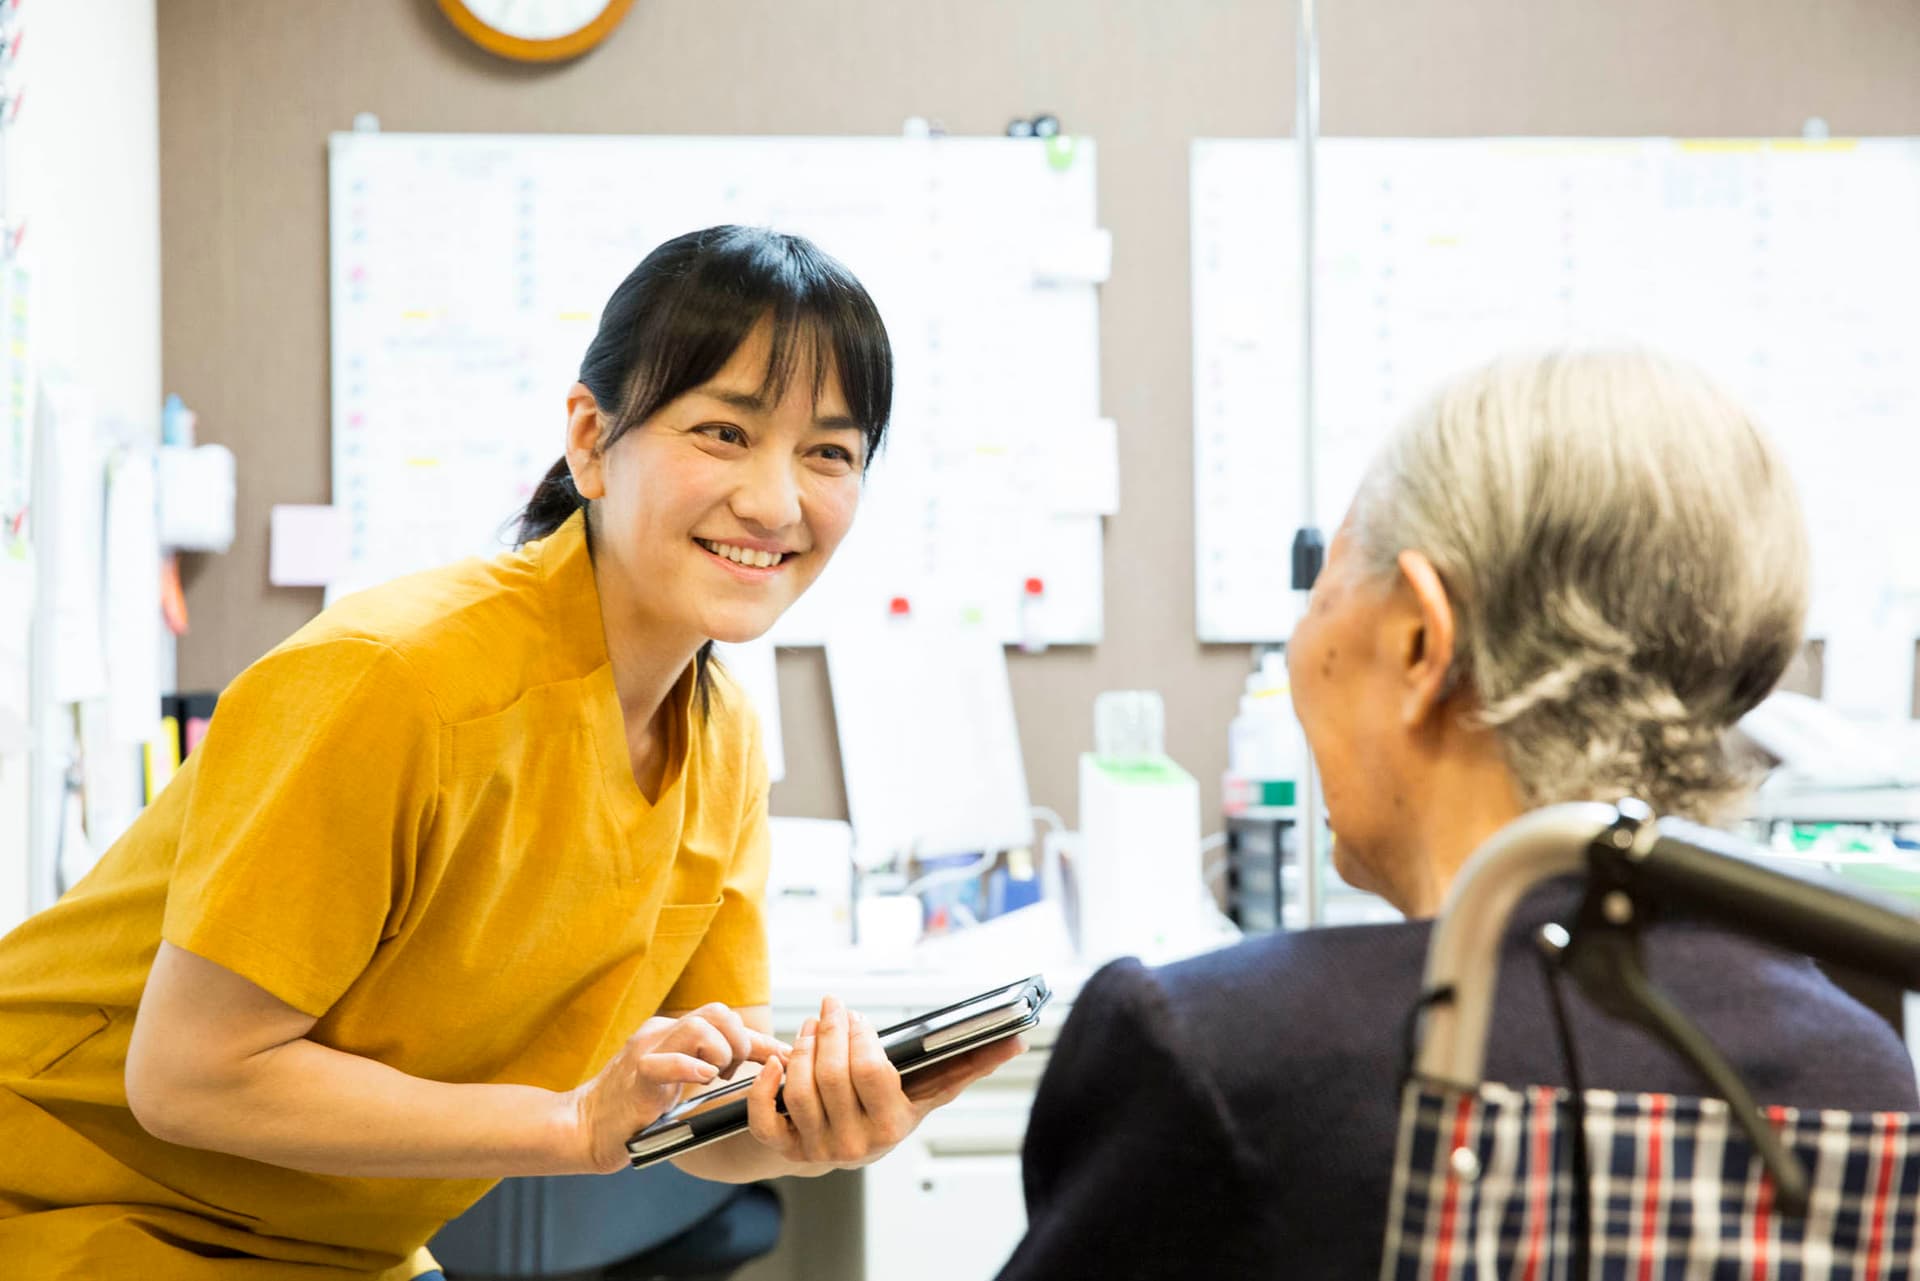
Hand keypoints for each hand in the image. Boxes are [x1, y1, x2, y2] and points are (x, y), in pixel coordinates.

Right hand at [566, 1002, 786, 1173]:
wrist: (585, 1127)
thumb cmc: (637, 1108)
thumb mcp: (680, 1081)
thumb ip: (710, 1066)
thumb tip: (760, 1066)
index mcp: (673, 1031)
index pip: (725, 1019)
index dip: (761, 1039)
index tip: (787, 1057)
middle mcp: (661, 1032)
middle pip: (716, 1012)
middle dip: (739, 1041)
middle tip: (733, 1073)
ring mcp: (646, 1050)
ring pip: (697, 1027)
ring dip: (720, 1054)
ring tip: (714, 1078)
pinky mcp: (635, 1077)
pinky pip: (665, 1061)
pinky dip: (691, 1069)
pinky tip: (701, 1081)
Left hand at [743, 995, 1025, 1169]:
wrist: (850, 1146)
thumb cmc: (891, 1108)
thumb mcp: (928, 1092)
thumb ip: (968, 1065)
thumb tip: (1017, 1041)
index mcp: (891, 1126)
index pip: (871, 1073)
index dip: (860, 1038)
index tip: (857, 1017)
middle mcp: (854, 1145)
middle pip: (831, 1076)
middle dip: (829, 1032)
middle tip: (831, 1008)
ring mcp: (817, 1149)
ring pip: (799, 1091)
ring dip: (801, 1049)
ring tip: (811, 1027)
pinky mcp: (787, 1150)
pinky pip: (766, 1121)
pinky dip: (765, 1089)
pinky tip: (777, 1062)